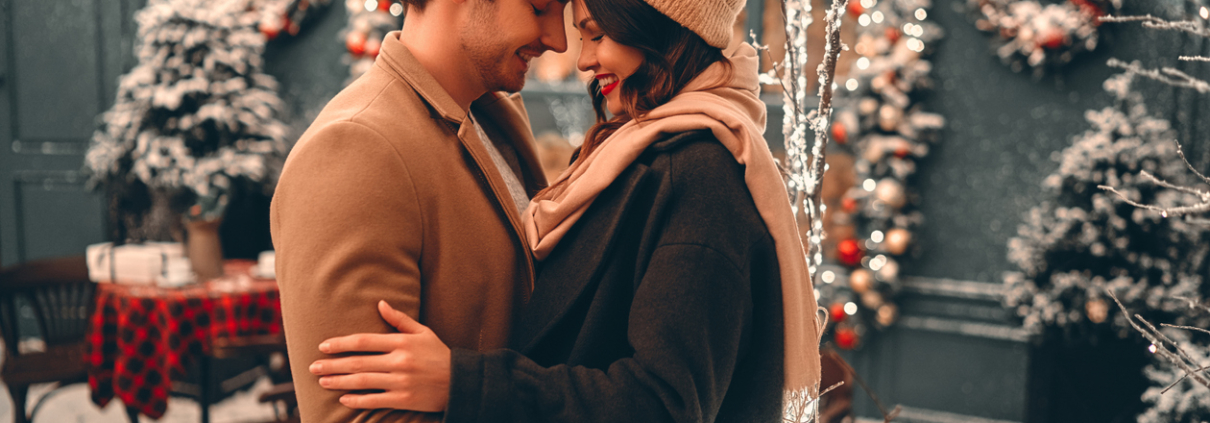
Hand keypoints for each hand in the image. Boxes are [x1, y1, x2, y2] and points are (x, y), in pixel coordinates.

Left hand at [309, 300, 450, 411]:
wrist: (460, 382)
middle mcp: (400, 361)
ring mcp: (401, 381)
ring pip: (363, 381)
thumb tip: (380, 303)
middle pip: (358, 362)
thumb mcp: (423, 332)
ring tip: (322, 382)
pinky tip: (343, 399)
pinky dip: (358, 400)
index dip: (341, 343)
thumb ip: (400, 319)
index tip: (323, 346)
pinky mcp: (404, 399)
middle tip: (313, 367)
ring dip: (339, 382)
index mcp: (402, 342)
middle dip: (332, 364)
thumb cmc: (440, 354)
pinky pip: (375, 399)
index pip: (364, 341)